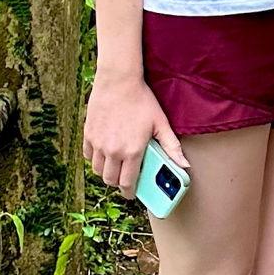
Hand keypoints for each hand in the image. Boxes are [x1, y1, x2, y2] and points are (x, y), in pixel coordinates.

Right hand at [83, 69, 187, 196]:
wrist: (118, 81)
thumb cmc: (141, 100)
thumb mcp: (160, 123)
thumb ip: (172, 147)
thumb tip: (184, 165)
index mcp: (132, 151)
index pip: (128, 183)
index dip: (130, 192)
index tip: (132, 193)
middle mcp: (113, 151)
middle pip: (110, 180)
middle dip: (118, 183)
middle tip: (125, 178)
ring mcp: (98, 143)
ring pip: (98, 170)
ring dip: (106, 171)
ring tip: (115, 165)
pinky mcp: (88, 134)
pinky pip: (88, 155)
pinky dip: (95, 158)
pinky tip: (104, 152)